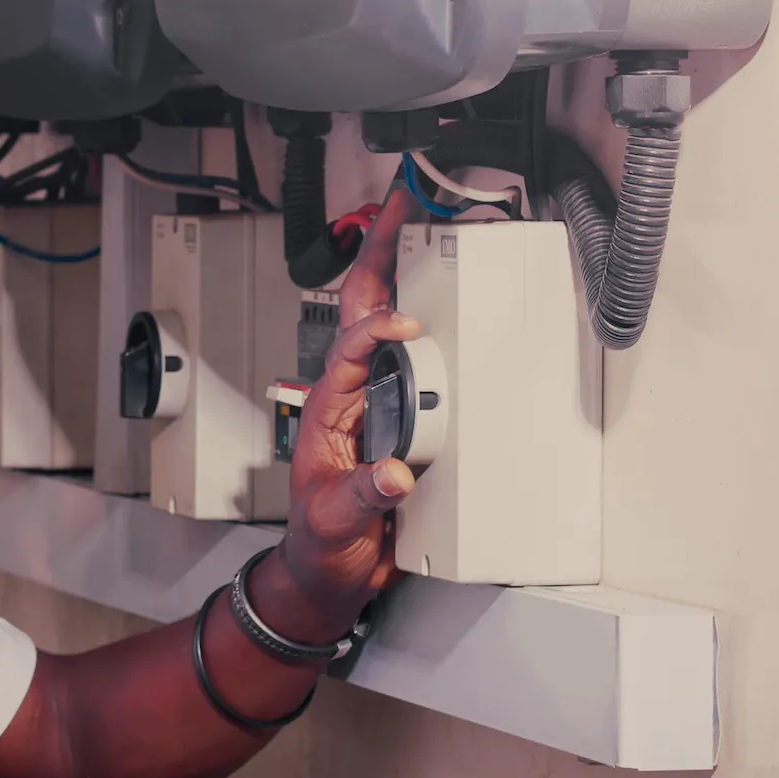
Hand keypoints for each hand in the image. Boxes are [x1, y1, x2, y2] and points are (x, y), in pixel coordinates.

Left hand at [251, 191, 421, 642]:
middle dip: (380, 253)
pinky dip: (439, 324)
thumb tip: (397, 473)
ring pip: (392, 326)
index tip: (406, 323)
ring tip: (428, 225)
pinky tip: (457, 296)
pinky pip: (424, 365)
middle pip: (365, 309)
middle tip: (402, 203)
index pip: (350, 349)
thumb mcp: (335, 520)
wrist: (332, 574)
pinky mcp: (405, 420)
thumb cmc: (321, 542)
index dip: (376, 330)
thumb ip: (365, 496)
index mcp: (329, 408)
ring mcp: (378, 403)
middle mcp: (353, 395)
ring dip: (408, 273)